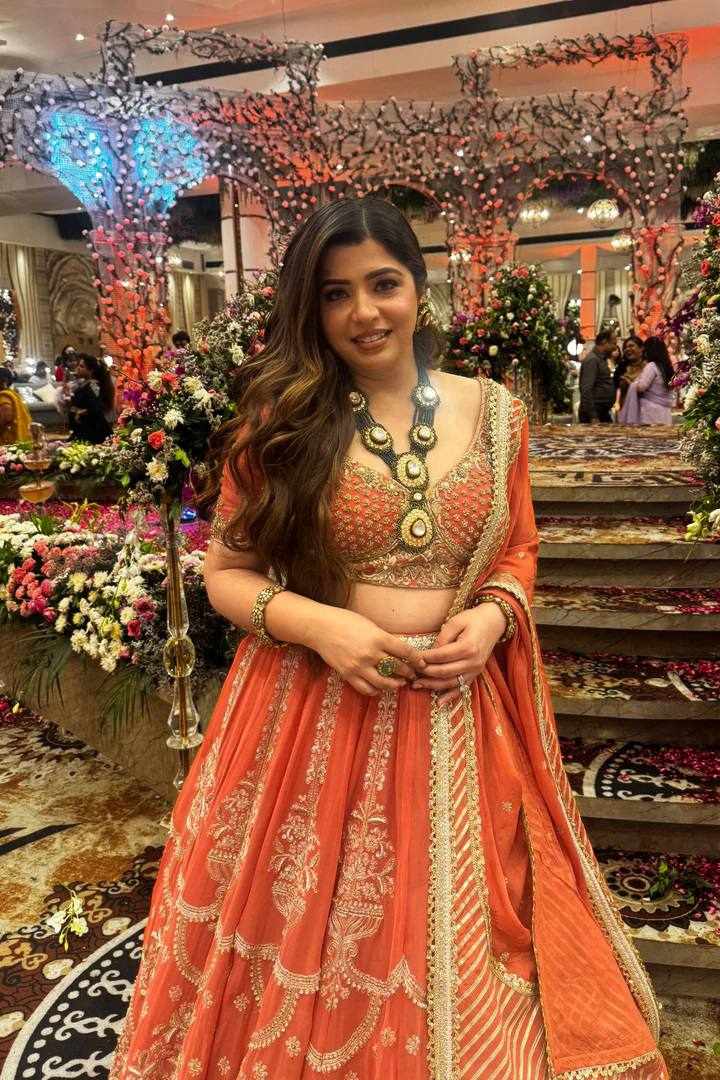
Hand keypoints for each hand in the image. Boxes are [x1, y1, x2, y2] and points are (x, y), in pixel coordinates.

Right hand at [305, 607, 426, 696]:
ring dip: (394, 685)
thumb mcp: (370, 625)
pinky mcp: (348, 674)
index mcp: (378, 638)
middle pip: (397, 668)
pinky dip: (376, 690)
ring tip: (399, 683)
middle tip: (412, 674)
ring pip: (384, 683)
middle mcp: (370, 654)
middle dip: (408, 673)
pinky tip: (379, 687)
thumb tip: (399, 650)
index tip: (422, 663)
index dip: (417, 659)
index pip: (405, 652)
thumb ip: (384, 638)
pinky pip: (366, 689)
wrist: (320, 628)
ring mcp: (358, 666)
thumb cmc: (345, 621)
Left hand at [412, 604, 507, 706]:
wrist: (494, 622)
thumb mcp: (456, 622)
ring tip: (417, 685)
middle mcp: (473, 662)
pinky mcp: (476, 674)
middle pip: (444, 672)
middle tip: (411, 672)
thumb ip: (443, 637)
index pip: (441, 656)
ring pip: (451, 682)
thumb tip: (431, 654)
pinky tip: (439, 702)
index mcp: (467, 647)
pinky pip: (462, 688)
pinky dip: (450, 696)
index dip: (426, 658)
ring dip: (433, 686)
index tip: (413, 658)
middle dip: (426, 673)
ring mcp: (475, 670)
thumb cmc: (473, 619)